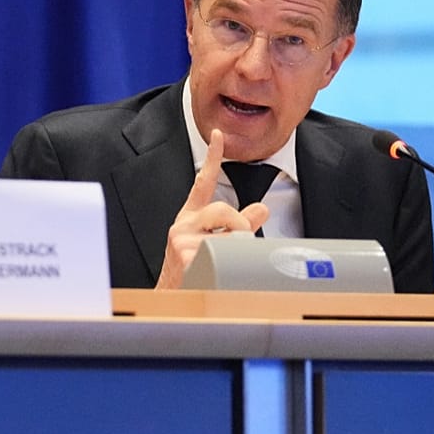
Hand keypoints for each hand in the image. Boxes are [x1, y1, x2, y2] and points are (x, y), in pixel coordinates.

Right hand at [155, 128, 269, 288]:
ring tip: (222, 264)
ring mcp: (182, 239)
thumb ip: (240, 225)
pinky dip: (224, 264)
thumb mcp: (214, 243)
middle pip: (223, 209)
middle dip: (239, 224)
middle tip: (241, 241)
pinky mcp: (184, 255)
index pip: (202, 182)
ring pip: (226, 233)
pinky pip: (219, 253)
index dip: (212, 158)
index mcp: (190, 218)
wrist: (170, 298)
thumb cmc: (193, 270)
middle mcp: (183, 224)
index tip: (218, 135)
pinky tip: (209, 273)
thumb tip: (262, 208)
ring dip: (234, 249)